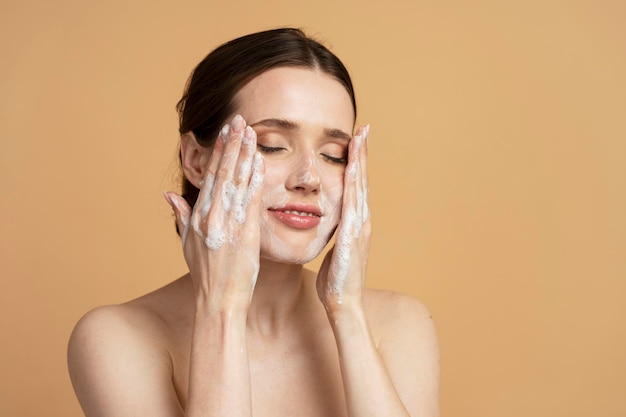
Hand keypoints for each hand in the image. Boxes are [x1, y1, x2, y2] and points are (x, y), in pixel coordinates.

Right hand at [165, 115, 264, 311]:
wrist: (219, 301)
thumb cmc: (205, 274)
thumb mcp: (187, 243)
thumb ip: (181, 215)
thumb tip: (169, 194)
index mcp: (198, 216)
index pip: (210, 176)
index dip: (218, 152)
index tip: (225, 131)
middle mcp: (211, 216)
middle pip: (223, 173)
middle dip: (232, 144)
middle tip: (239, 119)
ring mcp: (228, 225)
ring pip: (237, 182)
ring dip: (245, 155)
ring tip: (251, 133)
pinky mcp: (245, 235)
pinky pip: (251, 202)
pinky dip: (255, 180)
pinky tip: (260, 162)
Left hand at [316, 125, 370, 312]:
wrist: (342, 303)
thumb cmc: (333, 280)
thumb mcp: (332, 250)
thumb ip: (332, 234)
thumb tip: (325, 225)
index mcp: (354, 223)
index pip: (355, 186)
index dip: (356, 163)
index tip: (354, 141)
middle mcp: (361, 221)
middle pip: (362, 180)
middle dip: (362, 154)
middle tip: (363, 128)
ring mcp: (360, 227)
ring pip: (360, 187)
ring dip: (361, 161)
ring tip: (361, 137)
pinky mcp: (353, 235)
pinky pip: (353, 204)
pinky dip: (354, 184)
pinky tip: (352, 168)